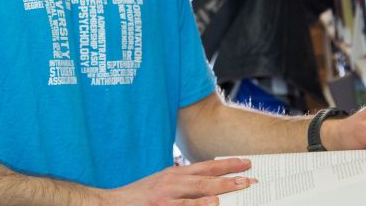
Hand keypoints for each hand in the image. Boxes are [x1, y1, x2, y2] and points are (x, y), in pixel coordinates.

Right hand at [102, 158, 256, 204]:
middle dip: (231, 175)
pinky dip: (200, 205)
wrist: (113, 204)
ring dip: (222, 188)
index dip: (226, 163)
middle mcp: (173, 180)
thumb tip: (207, 187)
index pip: (206, 165)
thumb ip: (182, 184)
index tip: (245, 162)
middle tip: (252, 177)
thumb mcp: (162, 184)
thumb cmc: (140, 198)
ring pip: (200, 189)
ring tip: (241, 187)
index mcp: (175, 174)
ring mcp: (168, 195)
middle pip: (207, 175)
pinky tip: (214, 203)